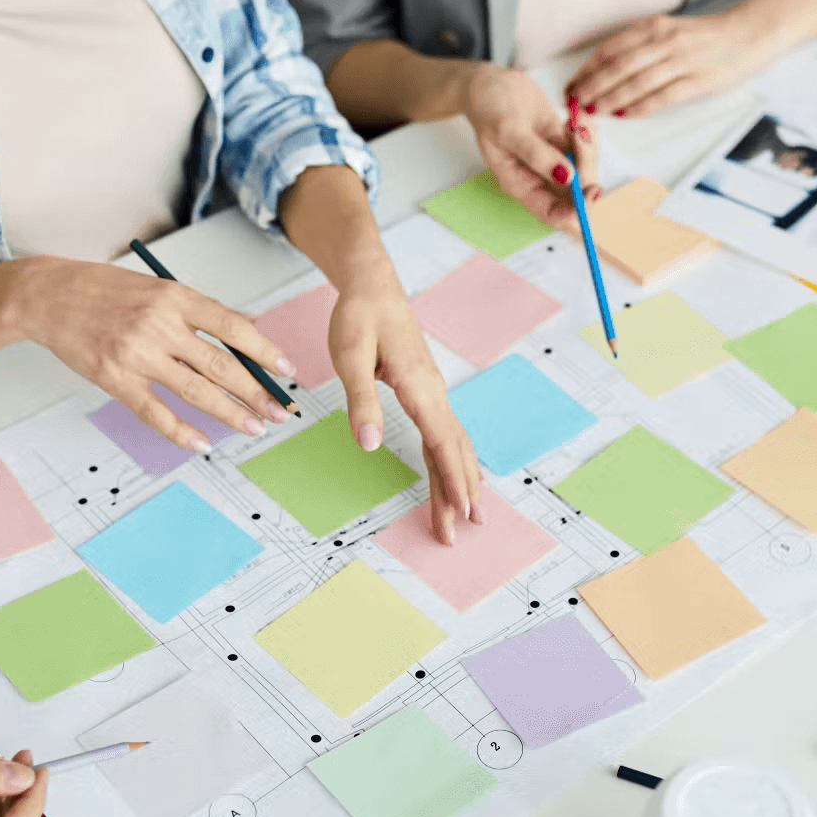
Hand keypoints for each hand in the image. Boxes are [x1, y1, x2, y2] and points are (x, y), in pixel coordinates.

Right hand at [16, 258, 297, 450]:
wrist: (47, 295)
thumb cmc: (105, 290)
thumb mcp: (158, 288)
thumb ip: (200, 311)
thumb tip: (248, 328)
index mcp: (175, 296)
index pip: (232, 327)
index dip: (265, 351)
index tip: (288, 371)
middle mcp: (159, 325)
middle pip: (220, 365)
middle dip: (256, 392)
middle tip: (280, 411)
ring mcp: (136, 354)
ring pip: (195, 391)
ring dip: (229, 414)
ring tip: (254, 428)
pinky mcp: (114, 378)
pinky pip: (154, 412)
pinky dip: (180, 432)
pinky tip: (202, 444)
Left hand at [327, 282, 481, 544]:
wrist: (373, 287)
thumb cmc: (360, 318)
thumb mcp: (350, 356)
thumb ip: (361, 401)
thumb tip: (369, 444)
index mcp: (419, 387)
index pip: (442, 442)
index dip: (452, 479)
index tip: (460, 511)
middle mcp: (434, 393)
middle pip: (454, 450)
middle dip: (459, 491)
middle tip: (463, 529)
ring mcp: (433, 393)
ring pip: (452, 444)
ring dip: (459, 479)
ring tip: (466, 514)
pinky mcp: (424, 392)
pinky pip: (443, 433)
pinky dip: (451, 460)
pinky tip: (455, 476)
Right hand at [463, 65, 599, 227]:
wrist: (490, 83)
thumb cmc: (489, 108)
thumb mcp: (509, 130)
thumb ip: (537, 155)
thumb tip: (567, 177)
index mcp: (520, 184)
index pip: (552, 214)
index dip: (575, 211)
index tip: (591, 189)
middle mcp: (539, 178)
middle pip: (576, 193)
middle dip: (586, 166)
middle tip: (579, 136)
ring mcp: (552, 161)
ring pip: (585, 168)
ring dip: (588, 146)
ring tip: (575, 121)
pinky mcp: (561, 143)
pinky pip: (585, 148)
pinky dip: (587, 133)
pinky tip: (575, 117)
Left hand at [566, 12, 778, 118]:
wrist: (751, 33)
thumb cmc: (709, 36)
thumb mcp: (671, 31)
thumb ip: (644, 46)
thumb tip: (610, 71)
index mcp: (654, 27)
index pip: (610, 49)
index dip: (587, 69)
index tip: (570, 85)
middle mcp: (664, 41)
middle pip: (617, 66)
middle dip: (590, 86)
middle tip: (572, 103)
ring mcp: (681, 61)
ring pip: (635, 82)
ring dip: (610, 98)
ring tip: (592, 111)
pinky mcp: (698, 81)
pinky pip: (662, 97)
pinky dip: (640, 107)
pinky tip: (624, 116)